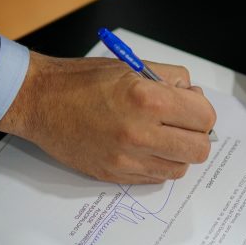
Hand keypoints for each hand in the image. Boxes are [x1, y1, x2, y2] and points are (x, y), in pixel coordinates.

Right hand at [0, 52, 216, 183]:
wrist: (41, 101)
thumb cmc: (82, 80)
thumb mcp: (132, 66)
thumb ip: (171, 79)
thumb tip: (194, 96)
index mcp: (147, 98)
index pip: (204, 116)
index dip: (202, 110)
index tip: (192, 106)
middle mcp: (139, 132)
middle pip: (199, 149)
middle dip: (196, 135)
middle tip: (182, 124)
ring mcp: (126, 159)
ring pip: (180, 169)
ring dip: (178, 153)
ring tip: (162, 136)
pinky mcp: (114, 175)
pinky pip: (155, 178)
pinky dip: (158, 164)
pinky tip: (144, 147)